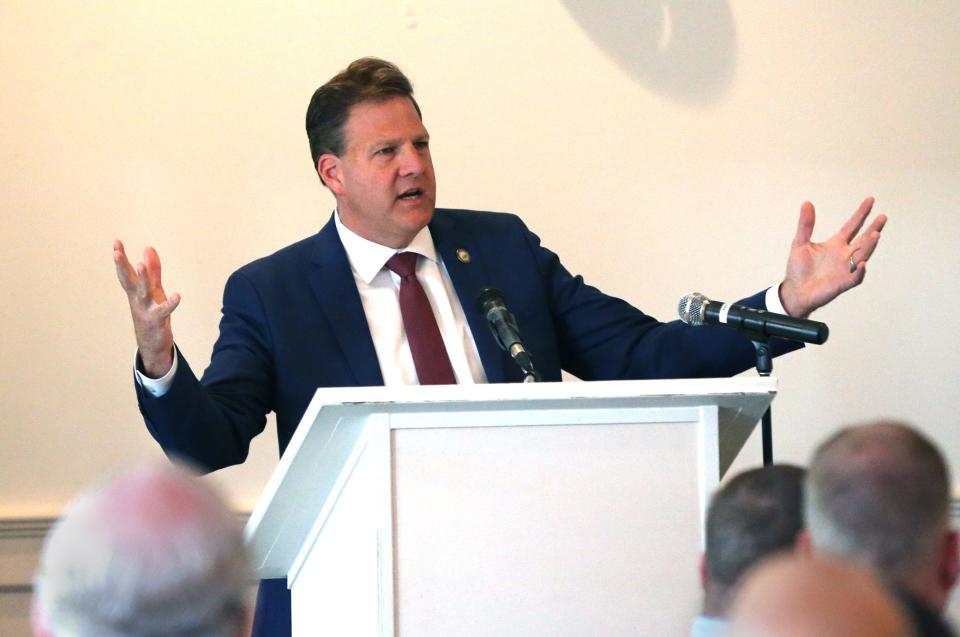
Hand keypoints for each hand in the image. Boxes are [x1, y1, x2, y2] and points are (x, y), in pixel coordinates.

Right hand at [113, 240, 180, 376]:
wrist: (152, 342)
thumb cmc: (151, 311)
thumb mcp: (153, 288)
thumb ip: (152, 269)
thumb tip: (148, 248)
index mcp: (135, 291)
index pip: (126, 271)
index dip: (120, 257)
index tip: (115, 241)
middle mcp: (137, 299)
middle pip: (128, 280)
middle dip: (122, 266)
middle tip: (116, 252)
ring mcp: (146, 309)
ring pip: (143, 292)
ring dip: (142, 279)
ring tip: (141, 265)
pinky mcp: (157, 320)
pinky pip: (164, 311)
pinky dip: (170, 304)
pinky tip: (177, 296)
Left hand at [778, 197, 886, 317]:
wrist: (795, 291)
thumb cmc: (798, 269)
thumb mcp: (799, 243)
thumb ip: (805, 225)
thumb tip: (806, 203)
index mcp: (835, 244)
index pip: (852, 226)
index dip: (861, 213)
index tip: (870, 200)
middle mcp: (844, 255)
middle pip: (863, 239)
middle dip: (873, 228)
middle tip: (883, 217)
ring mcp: (845, 268)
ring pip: (862, 255)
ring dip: (869, 246)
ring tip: (876, 234)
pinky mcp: (843, 283)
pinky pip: (856, 277)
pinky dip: (860, 271)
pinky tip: (862, 263)